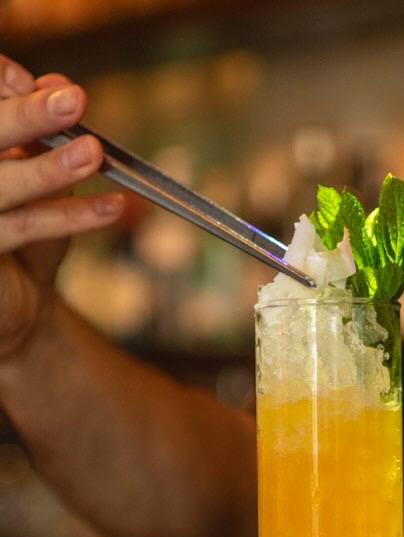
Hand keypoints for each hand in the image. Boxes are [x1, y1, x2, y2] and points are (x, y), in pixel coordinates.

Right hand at [0, 56, 123, 358]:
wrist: (16, 305)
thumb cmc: (21, 231)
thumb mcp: (33, 175)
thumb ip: (37, 134)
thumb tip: (57, 86)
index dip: (0, 83)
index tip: (45, 85)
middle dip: (24, 116)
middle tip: (73, 100)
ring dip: (48, 169)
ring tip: (93, 154)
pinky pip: (21, 228)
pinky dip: (67, 217)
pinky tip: (111, 207)